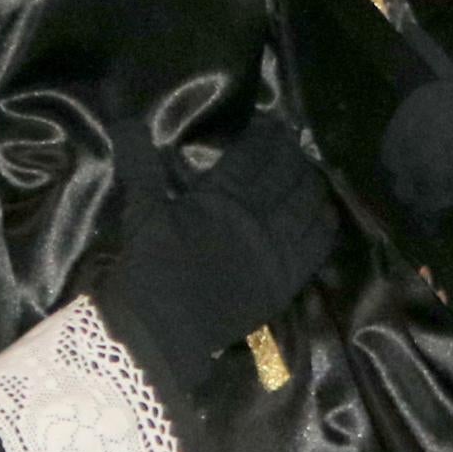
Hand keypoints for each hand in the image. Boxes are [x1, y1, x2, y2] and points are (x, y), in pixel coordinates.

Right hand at [83, 112, 340, 378]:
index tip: (269, 125)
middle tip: (291, 146)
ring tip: (309, 173)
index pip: (257, 151)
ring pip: (309, 202)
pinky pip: (319, 243)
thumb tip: (127, 121)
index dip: (267, 133)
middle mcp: (256, 216)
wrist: (159, 331)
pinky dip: (325, 222)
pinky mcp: (288, 279)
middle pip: (288, 172)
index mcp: (221, 196)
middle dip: (292, 153)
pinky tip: (324, 211)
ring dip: (312, 181)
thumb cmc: (148, 269)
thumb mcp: (141, 211)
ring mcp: (276, 248)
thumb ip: (141, 164)